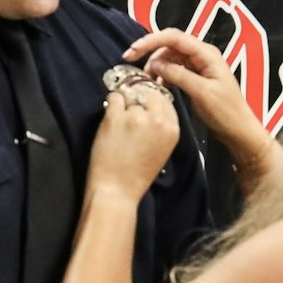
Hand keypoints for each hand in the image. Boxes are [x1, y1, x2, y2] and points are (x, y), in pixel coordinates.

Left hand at [86, 82, 179, 202]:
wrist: (117, 190)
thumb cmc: (138, 173)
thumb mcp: (162, 148)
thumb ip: (161, 126)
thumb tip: (151, 104)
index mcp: (172, 129)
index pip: (166, 99)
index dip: (153, 99)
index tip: (143, 104)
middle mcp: (158, 120)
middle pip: (150, 92)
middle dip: (139, 96)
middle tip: (130, 106)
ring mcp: (136, 117)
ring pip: (131, 94)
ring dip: (124, 103)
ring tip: (119, 120)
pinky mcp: (115, 117)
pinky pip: (114, 97)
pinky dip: (111, 103)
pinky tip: (110, 118)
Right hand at [126, 28, 282, 185]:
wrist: (239, 131)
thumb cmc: (225, 112)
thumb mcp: (201, 92)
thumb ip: (178, 75)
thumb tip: (154, 64)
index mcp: (206, 53)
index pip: (173, 37)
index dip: (150, 41)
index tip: (131, 53)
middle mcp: (202, 55)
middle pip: (169, 44)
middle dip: (150, 53)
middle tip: (131, 67)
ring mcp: (199, 66)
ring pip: (170, 57)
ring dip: (156, 66)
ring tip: (146, 81)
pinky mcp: (195, 78)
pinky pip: (174, 69)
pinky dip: (163, 75)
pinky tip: (157, 86)